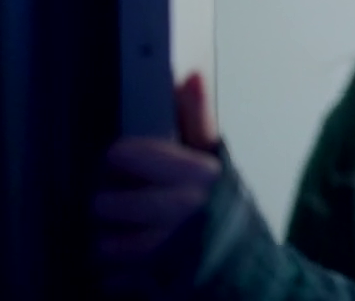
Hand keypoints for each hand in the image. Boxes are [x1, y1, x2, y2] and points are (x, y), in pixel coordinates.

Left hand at [94, 72, 222, 289]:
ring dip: (109, 243)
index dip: (120, 160)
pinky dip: (115, 275)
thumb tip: (192, 75)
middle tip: (120, 206)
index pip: (123, 155)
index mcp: (194, 175)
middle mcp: (180, 211)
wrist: (252, 273)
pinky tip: (134, 265)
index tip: (124, 164)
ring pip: (102, 244)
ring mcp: (165, 252)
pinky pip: (107, 279)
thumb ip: (198, 119)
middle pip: (104, 204)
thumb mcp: (216, 162)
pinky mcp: (152, 285)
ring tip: (128, 237)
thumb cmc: (227, 214)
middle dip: (108, 206)